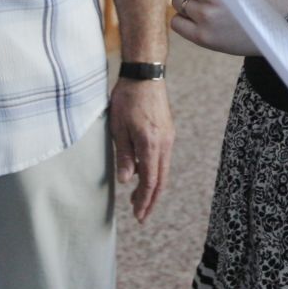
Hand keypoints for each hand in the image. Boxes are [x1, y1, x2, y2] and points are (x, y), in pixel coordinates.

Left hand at [109, 77, 173, 221]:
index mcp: (151, 144)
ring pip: (163, 169)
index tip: (139, 215)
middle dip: (151, 199)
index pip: (151, 181)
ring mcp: (168, 136)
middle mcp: (164, 143)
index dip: (145, 200)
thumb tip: (127, 181)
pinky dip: (154, 170)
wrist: (145, 73)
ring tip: (139, 198)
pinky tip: (142, 173)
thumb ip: (124, 155)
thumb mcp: (119, 128)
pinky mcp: (167, 130)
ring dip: (152, 186)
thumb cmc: (127, 98)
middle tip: (141, 215)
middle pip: (161, 179)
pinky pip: (162, 157)